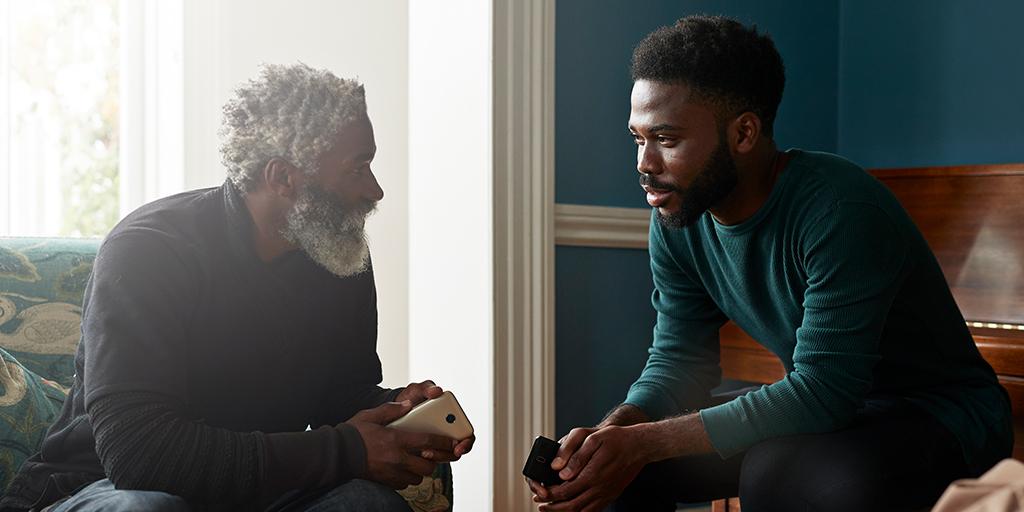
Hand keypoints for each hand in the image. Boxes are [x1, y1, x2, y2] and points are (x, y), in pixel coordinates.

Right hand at [347, 401, 459, 488]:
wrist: (336, 456)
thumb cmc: (353, 434)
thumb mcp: (370, 415)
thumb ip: (390, 410)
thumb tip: (407, 405)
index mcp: (395, 439)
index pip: (427, 441)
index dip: (443, 442)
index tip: (453, 442)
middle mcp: (396, 458)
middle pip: (427, 465)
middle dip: (433, 460)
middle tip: (430, 453)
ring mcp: (391, 472)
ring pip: (418, 477)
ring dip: (420, 470)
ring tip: (415, 460)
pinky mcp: (385, 482)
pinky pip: (404, 484)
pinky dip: (407, 477)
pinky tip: (402, 468)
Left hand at [394, 380, 474, 460]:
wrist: (393, 410)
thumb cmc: (411, 398)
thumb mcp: (417, 391)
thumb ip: (426, 388)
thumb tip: (437, 391)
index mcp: (452, 418)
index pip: (467, 435)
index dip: (466, 443)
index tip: (458, 447)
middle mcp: (447, 433)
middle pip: (455, 451)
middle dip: (446, 454)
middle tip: (433, 452)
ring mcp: (435, 443)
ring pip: (442, 457)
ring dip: (435, 457)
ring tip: (422, 452)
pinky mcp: (423, 450)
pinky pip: (428, 461)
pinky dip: (424, 460)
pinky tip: (415, 454)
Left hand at [533, 425, 651, 511]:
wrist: (640, 446)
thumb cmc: (616, 439)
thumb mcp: (593, 439)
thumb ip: (575, 456)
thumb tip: (560, 471)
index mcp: (592, 475)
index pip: (565, 491)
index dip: (549, 494)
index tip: (539, 492)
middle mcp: (599, 488)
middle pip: (571, 506)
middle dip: (553, 507)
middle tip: (541, 505)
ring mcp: (606, 494)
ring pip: (582, 511)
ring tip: (553, 509)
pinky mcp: (611, 495)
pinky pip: (594, 510)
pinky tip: (574, 509)